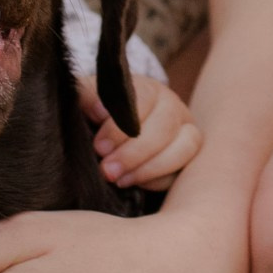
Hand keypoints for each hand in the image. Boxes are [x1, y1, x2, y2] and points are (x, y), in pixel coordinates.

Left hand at [79, 60, 202, 191]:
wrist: (109, 131)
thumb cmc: (100, 114)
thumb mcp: (89, 101)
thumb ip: (86, 97)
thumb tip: (97, 109)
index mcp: (149, 89)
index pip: (144, 100)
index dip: (121, 126)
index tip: (99, 146)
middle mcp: (173, 108)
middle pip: (165, 127)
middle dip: (134, 152)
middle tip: (107, 169)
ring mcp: (186, 133)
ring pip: (184, 148)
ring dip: (149, 168)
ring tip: (119, 179)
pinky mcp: (187, 160)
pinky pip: (181, 172)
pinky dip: (156, 180)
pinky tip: (132, 182)